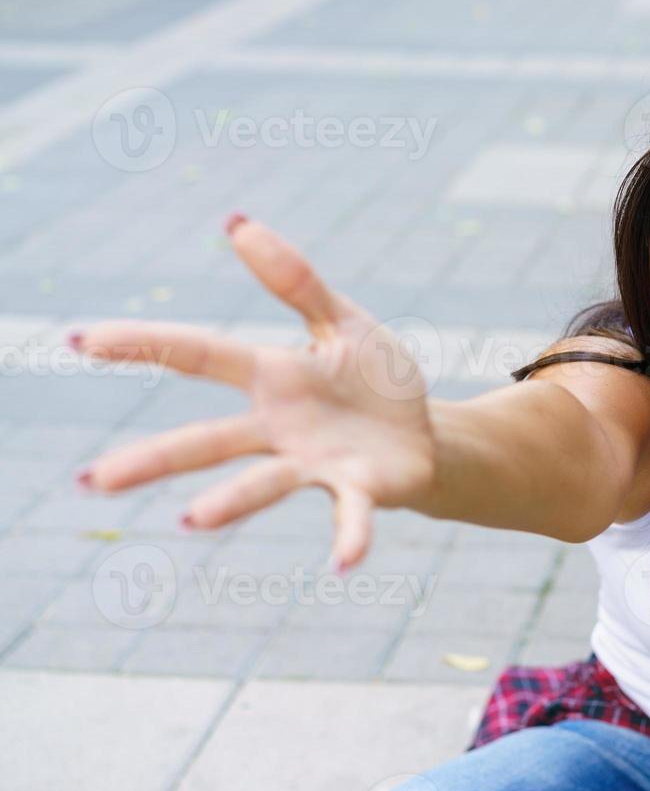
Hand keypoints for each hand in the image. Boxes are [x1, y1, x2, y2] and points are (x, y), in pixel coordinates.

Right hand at [73, 215, 436, 570]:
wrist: (429, 435)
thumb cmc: (375, 381)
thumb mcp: (342, 320)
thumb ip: (296, 280)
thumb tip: (237, 224)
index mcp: (273, 377)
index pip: (199, 355)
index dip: (145, 344)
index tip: (81, 340)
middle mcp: (281, 428)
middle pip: (209, 439)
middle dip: (153, 459)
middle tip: (91, 481)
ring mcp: (317, 464)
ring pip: (266, 483)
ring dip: (231, 501)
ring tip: (192, 519)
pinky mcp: (362, 490)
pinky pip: (352, 515)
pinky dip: (349, 538)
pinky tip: (342, 566)